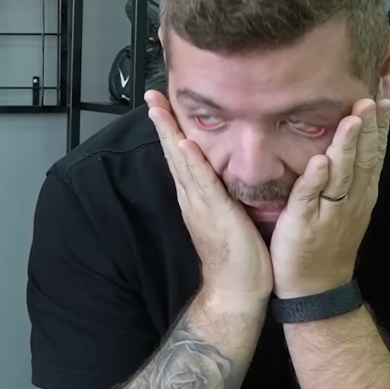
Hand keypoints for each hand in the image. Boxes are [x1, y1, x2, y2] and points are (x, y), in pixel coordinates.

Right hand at [146, 90, 273, 301]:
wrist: (235, 291)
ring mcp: (200, 205)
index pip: (181, 157)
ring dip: (170, 135)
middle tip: (151, 97)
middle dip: (163, 124)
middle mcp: (192, 198)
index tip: (162, 106)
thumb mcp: (228, 217)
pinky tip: (184, 145)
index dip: (171, 130)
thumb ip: (223, 195)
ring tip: (158, 109)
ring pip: (182, 162)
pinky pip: (202, 184)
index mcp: (197, 198)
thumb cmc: (237, 259)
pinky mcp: (214, 214)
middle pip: (173, 153)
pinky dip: (191, 164)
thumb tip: (227, 176)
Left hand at [271, 94, 389, 296]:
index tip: (387, 85)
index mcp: (361, 190)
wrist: (317, 288)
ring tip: (355, 116)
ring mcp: (331, 212)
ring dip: (350, 144)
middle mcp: (352, 198)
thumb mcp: (345, 201)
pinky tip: (321, 160)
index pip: (375, 147)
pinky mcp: (305, 225)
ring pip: (344, 174)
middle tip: (377, 89)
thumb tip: (353, 133)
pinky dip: (317, 180)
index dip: (382, 117)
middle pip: (367, 155)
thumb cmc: (327, 242)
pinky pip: (311, 199)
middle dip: (373, 122)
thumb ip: (348, 169)